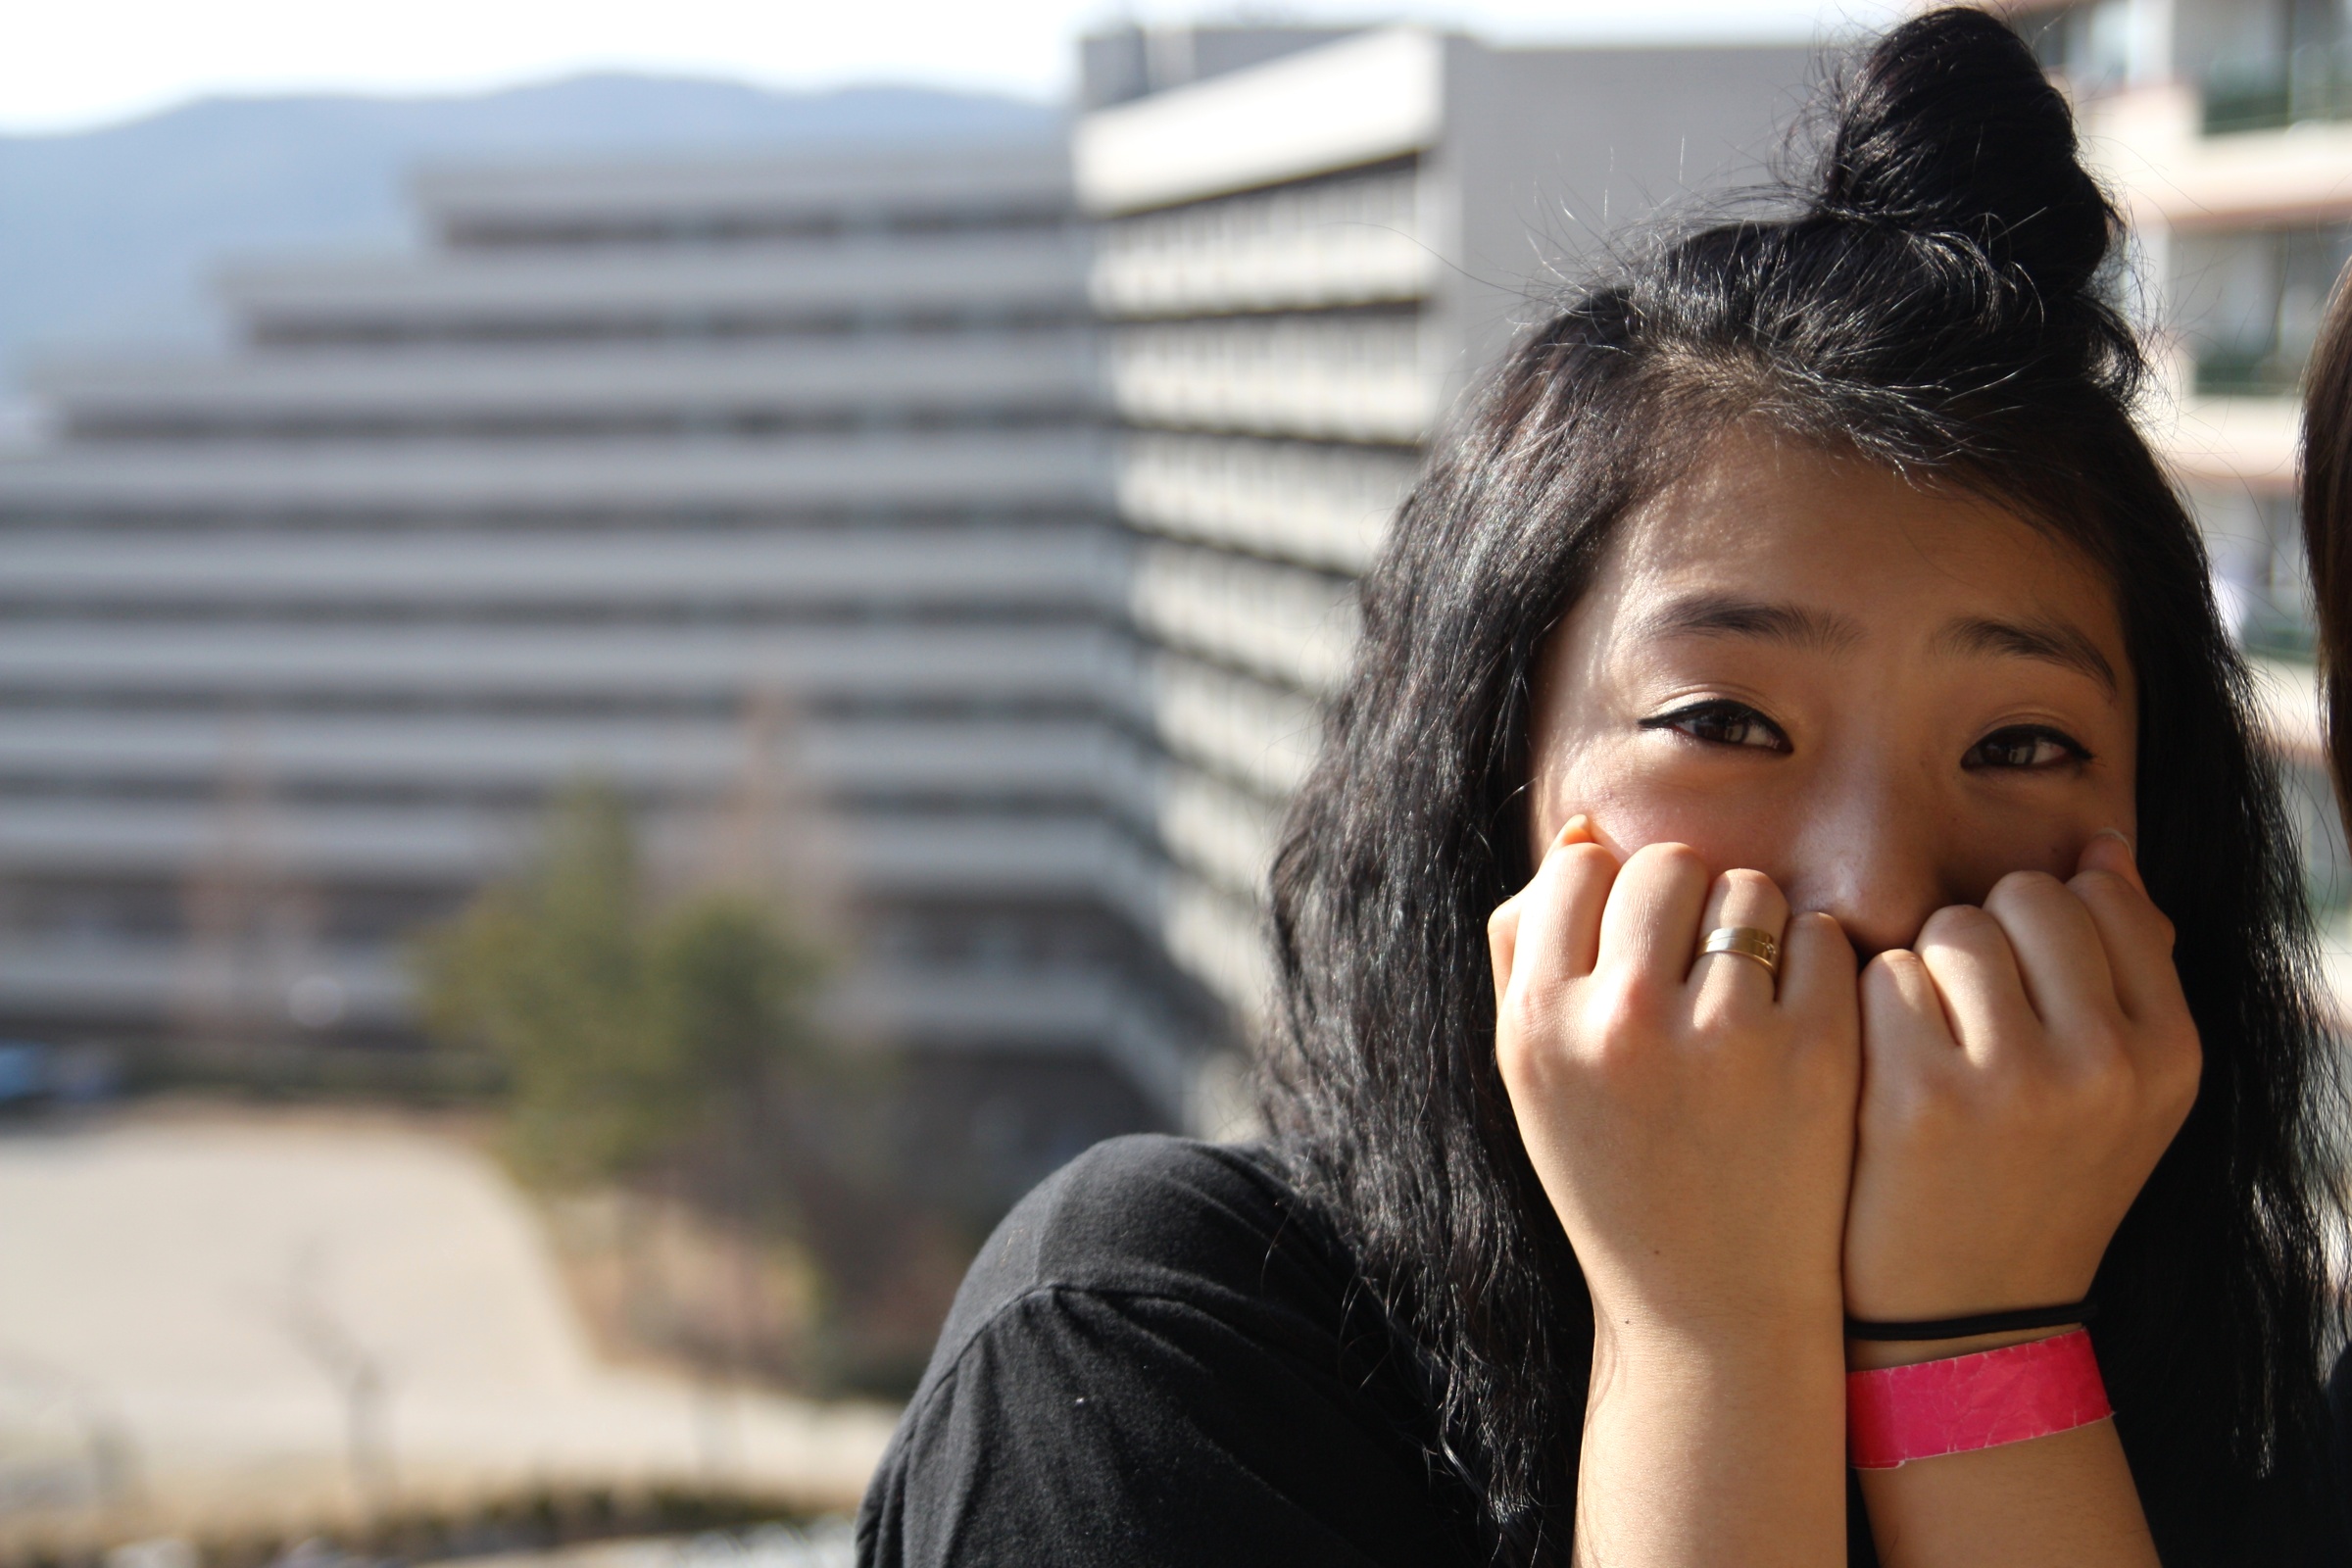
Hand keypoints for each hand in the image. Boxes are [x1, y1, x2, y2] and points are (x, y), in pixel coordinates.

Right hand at [1489, 819, 1860, 1343]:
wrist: (1710, 1305)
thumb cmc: (1614, 1171)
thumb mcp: (1532, 1074)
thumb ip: (1529, 948)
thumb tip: (1588, 830)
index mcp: (1540, 1023)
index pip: (1580, 869)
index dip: (1613, 892)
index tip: (1633, 944)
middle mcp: (1623, 1022)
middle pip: (1668, 866)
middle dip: (1688, 901)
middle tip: (1698, 968)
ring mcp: (1723, 1036)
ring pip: (1751, 891)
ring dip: (1757, 928)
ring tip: (1748, 1001)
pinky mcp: (1815, 1054)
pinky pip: (1824, 938)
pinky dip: (1819, 968)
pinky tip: (1802, 1025)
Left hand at [1843, 834, 2201, 1328]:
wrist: (1962, 1319)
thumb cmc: (2028, 1181)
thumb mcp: (2118, 1093)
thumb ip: (2122, 970)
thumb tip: (2102, 849)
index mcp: (2171, 1056)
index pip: (2102, 898)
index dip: (2041, 929)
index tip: (2022, 995)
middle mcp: (2107, 1065)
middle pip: (2023, 899)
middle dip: (1981, 941)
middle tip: (1967, 1026)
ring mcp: (2016, 1081)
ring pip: (1949, 928)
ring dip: (1922, 972)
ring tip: (1928, 1054)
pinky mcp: (1921, 1096)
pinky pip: (1883, 974)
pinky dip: (1867, 1012)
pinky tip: (1880, 1076)